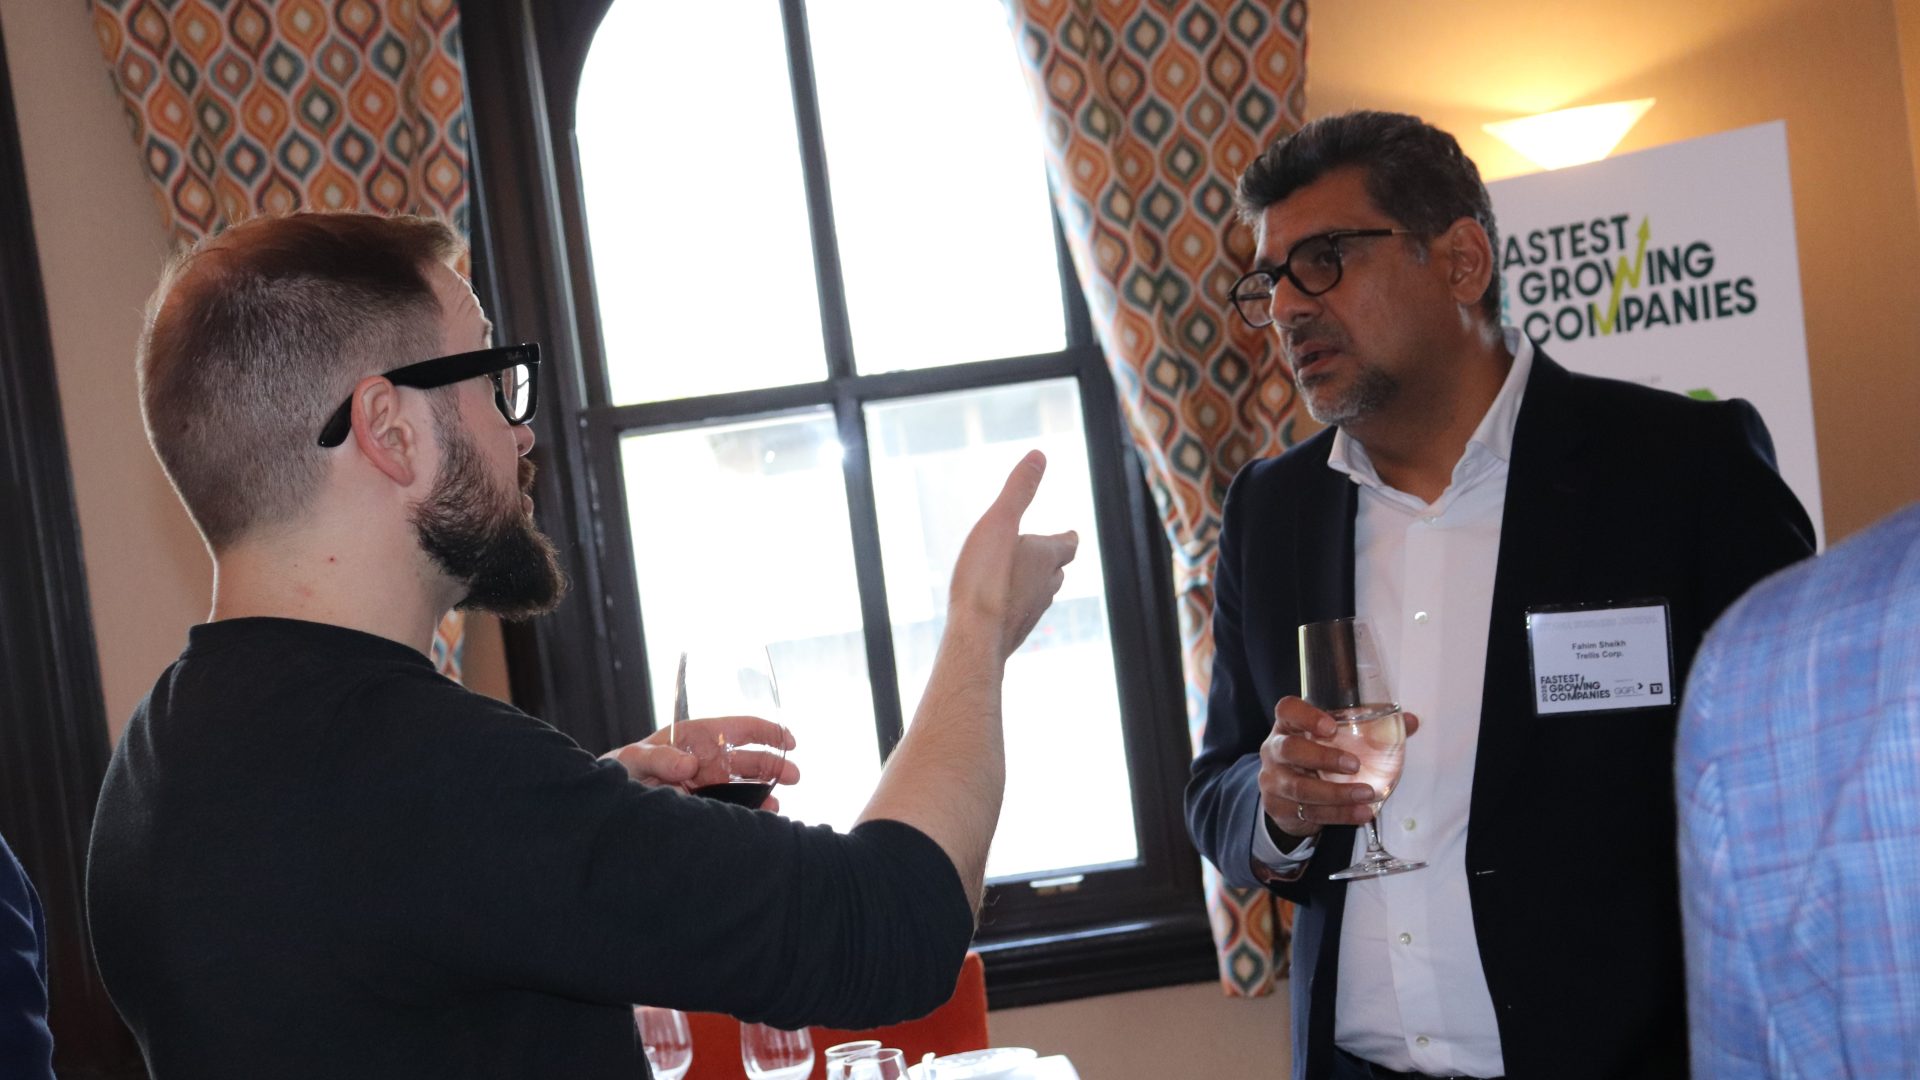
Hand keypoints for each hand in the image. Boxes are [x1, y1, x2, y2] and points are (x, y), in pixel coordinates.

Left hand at [600, 717, 800, 812]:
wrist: (607, 804)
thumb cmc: (620, 770)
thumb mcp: (634, 759)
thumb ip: (659, 758)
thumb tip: (689, 765)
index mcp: (697, 737)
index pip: (739, 727)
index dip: (767, 731)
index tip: (789, 740)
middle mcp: (709, 759)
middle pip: (750, 758)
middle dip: (774, 765)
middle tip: (794, 776)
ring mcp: (709, 785)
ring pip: (747, 786)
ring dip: (765, 792)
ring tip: (775, 806)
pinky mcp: (706, 807)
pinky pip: (734, 808)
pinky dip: (749, 813)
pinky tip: (759, 820)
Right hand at [946, 450, 1079, 659]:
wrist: (975, 637)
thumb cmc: (987, 577)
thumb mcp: (1000, 522)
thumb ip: (1019, 490)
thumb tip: (1039, 456)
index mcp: (1046, 558)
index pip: (1067, 544)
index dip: (1067, 537)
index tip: (1069, 534)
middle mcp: (1045, 587)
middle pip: (1057, 572)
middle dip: (1053, 561)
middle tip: (1049, 554)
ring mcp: (1030, 613)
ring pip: (1041, 595)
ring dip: (1036, 584)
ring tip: (1025, 578)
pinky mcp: (1013, 633)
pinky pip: (1020, 614)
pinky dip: (1016, 605)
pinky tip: (1002, 607)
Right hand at [1258, 696, 1420, 839]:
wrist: (1288, 794)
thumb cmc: (1315, 756)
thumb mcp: (1335, 739)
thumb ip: (1371, 728)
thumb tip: (1411, 721)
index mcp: (1288, 725)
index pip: (1287, 710)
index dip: (1306, 716)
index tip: (1331, 726)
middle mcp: (1274, 750)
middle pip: (1289, 749)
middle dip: (1323, 757)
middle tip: (1355, 765)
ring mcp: (1273, 780)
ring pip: (1300, 788)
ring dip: (1337, 793)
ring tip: (1367, 794)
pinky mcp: (1278, 807)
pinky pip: (1309, 813)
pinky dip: (1339, 814)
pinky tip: (1362, 812)